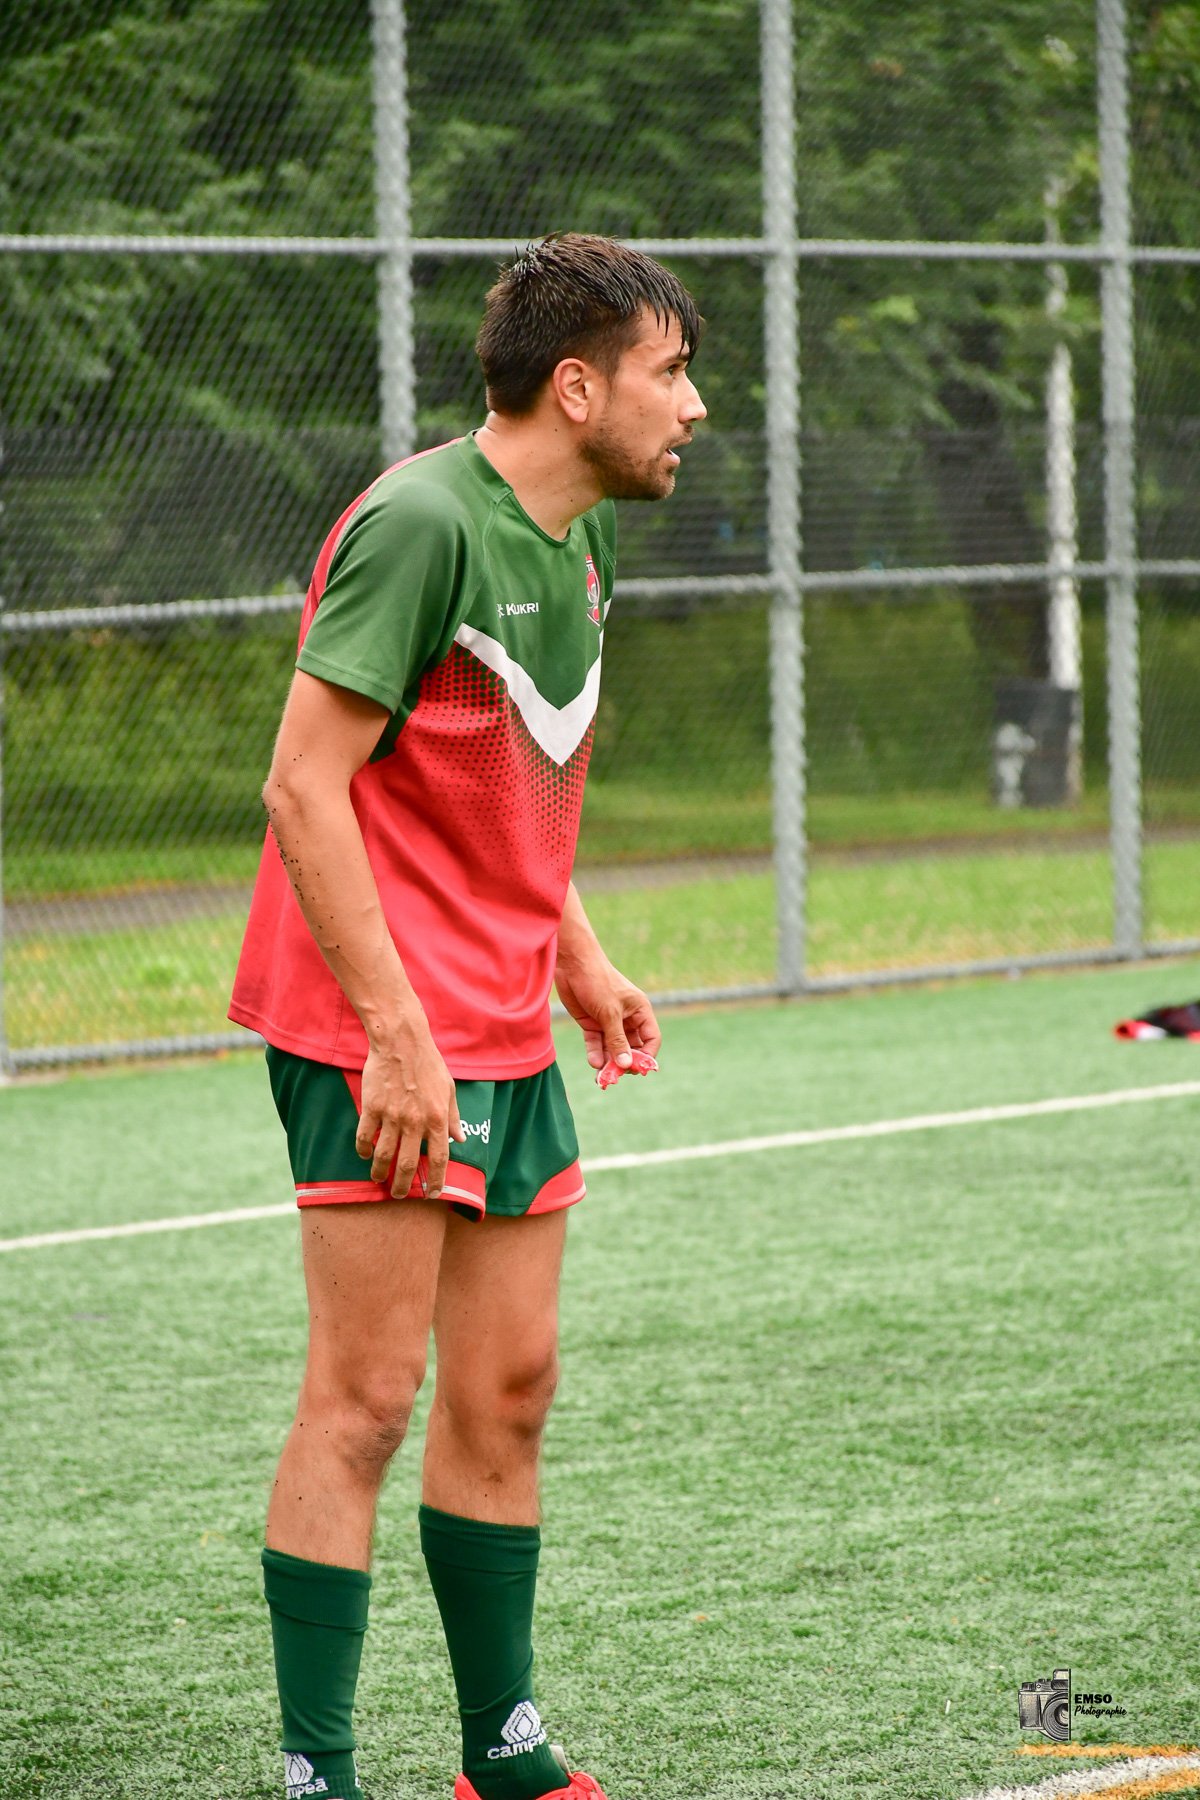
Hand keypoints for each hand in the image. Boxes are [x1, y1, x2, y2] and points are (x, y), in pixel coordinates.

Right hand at [356, 1019, 464, 1199]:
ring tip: (378, 1179)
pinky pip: (364, 1136)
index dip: (435, 1180)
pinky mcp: (372, 1107)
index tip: (431, 1193)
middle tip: (399, 1195)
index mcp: (436, 1119)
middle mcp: (415, 1122)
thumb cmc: (429, 1064)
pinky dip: (362, 1149)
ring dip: (380, 1172)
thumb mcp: (449, 1090)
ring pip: (383, 1155)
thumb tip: (460, 1139)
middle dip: (402, 1185)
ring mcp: (392, 1116)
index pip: (438, 1159)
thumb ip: (453, 1117)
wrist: (401, 1041)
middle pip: (407, 1165)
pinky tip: (364, 1154)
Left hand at [555, 950, 661, 1075]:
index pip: (651, 1039)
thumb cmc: (597, 981)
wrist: (572, 963)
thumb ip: (617, 1040)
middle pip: (631, 1047)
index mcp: (640, 1011)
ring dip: (608, 1062)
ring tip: (601, 1076)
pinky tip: (594, 1062)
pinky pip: (596, 1043)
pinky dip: (595, 1053)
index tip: (635, 1069)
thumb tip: (626, 1065)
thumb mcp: (610, 1013)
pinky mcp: (592, 1023)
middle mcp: (627, 1018)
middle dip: (624, 1062)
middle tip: (615, 1076)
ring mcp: (609, 1021)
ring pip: (612, 1048)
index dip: (646, 1056)